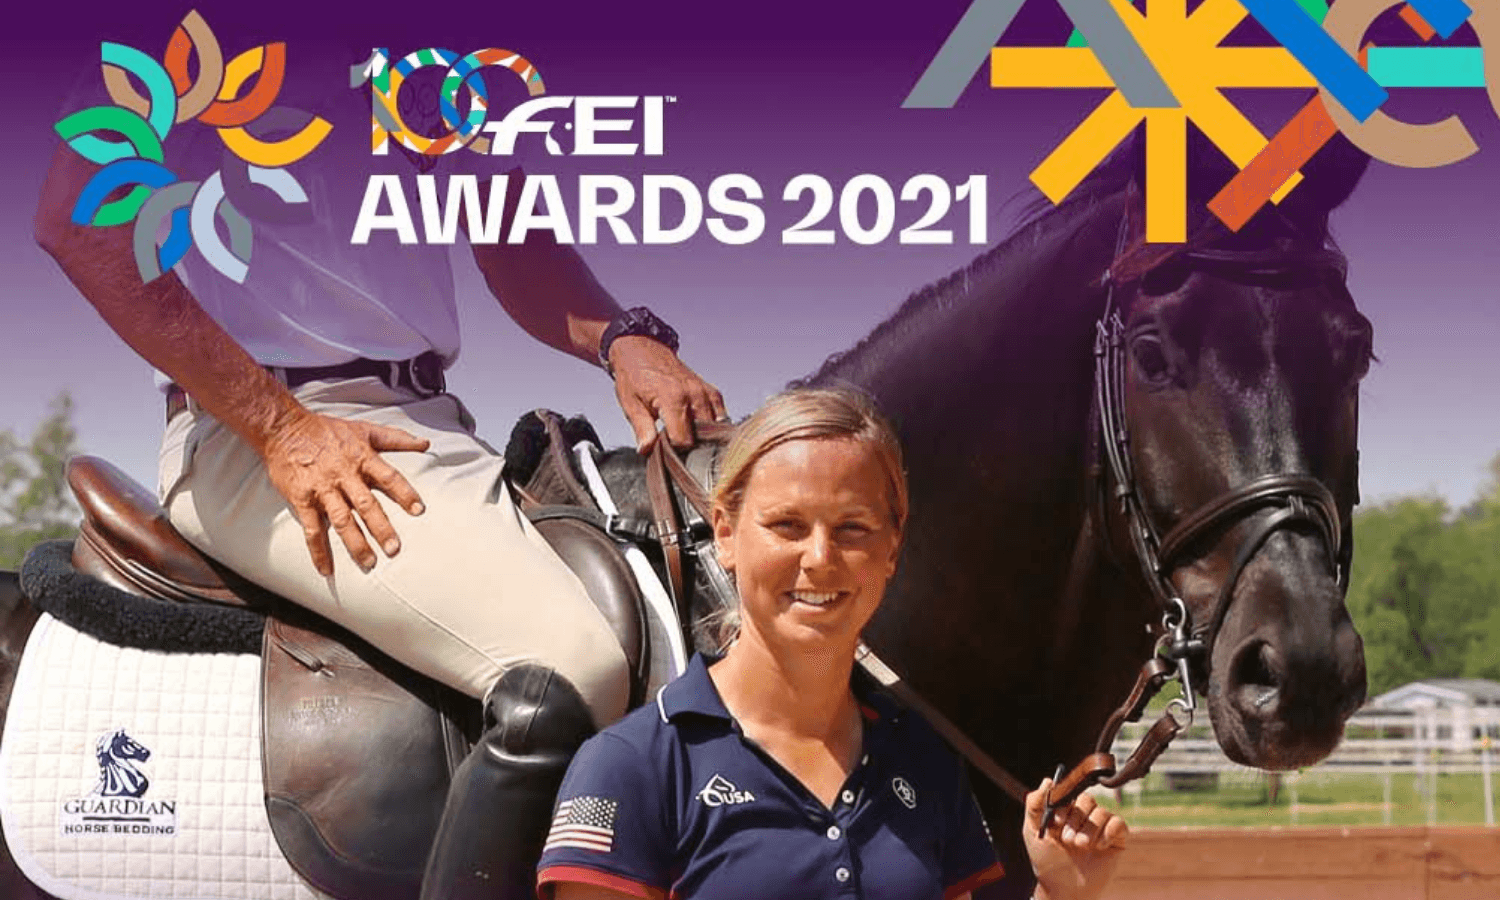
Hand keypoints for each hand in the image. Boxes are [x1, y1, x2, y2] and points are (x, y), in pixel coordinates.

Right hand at [260, 410, 430, 575]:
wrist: (284, 428)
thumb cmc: (327, 430)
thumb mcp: (365, 429)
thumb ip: (396, 439)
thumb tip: (426, 443)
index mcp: (362, 458)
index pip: (389, 478)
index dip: (404, 493)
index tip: (419, 510)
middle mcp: (344, 475)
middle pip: (366, 504)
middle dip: (381, 527)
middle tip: (394, 549)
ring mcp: (322, 488)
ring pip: (341, 520)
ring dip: (355, 543)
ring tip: (369, 563)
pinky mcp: (302, 499)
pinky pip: (311, 529)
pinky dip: (318, 551)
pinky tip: (326, 569)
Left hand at [608, 336, 727, 450]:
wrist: (641, 349)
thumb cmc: (634, 375)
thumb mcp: (630, 404)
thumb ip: (642, 429)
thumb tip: (647, 450)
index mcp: (673, 398)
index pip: (684, 440)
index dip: (675, 452)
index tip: (666, 452)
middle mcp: (694, 394)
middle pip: (702, 436)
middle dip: (690, 446)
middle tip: (674, 447)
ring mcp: (705, 392)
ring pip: (715, 428)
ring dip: (703, 437)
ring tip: (687, 438)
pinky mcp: (711, 391)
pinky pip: (721, 415)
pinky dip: (713, 425)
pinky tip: (700, 428)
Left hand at [1023, 779, 1128, 899]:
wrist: (1063, 889)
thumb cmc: (1047, 862)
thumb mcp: (1032, 831)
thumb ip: (1034, 805)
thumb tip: (1047, 781)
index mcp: (1065, 812)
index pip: (1070, 793)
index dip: (1064, 805)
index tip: (1056, 822)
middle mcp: (1083, 817)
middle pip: (1087, 800)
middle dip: (1076, 820)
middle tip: (1068, 840)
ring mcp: (1100, 828)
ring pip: (1102, 812)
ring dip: (1090, 829)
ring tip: (1080, 846)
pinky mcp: (1115, 840)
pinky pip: (1119, 824)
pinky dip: (1109, 832)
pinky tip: (1098, 846)